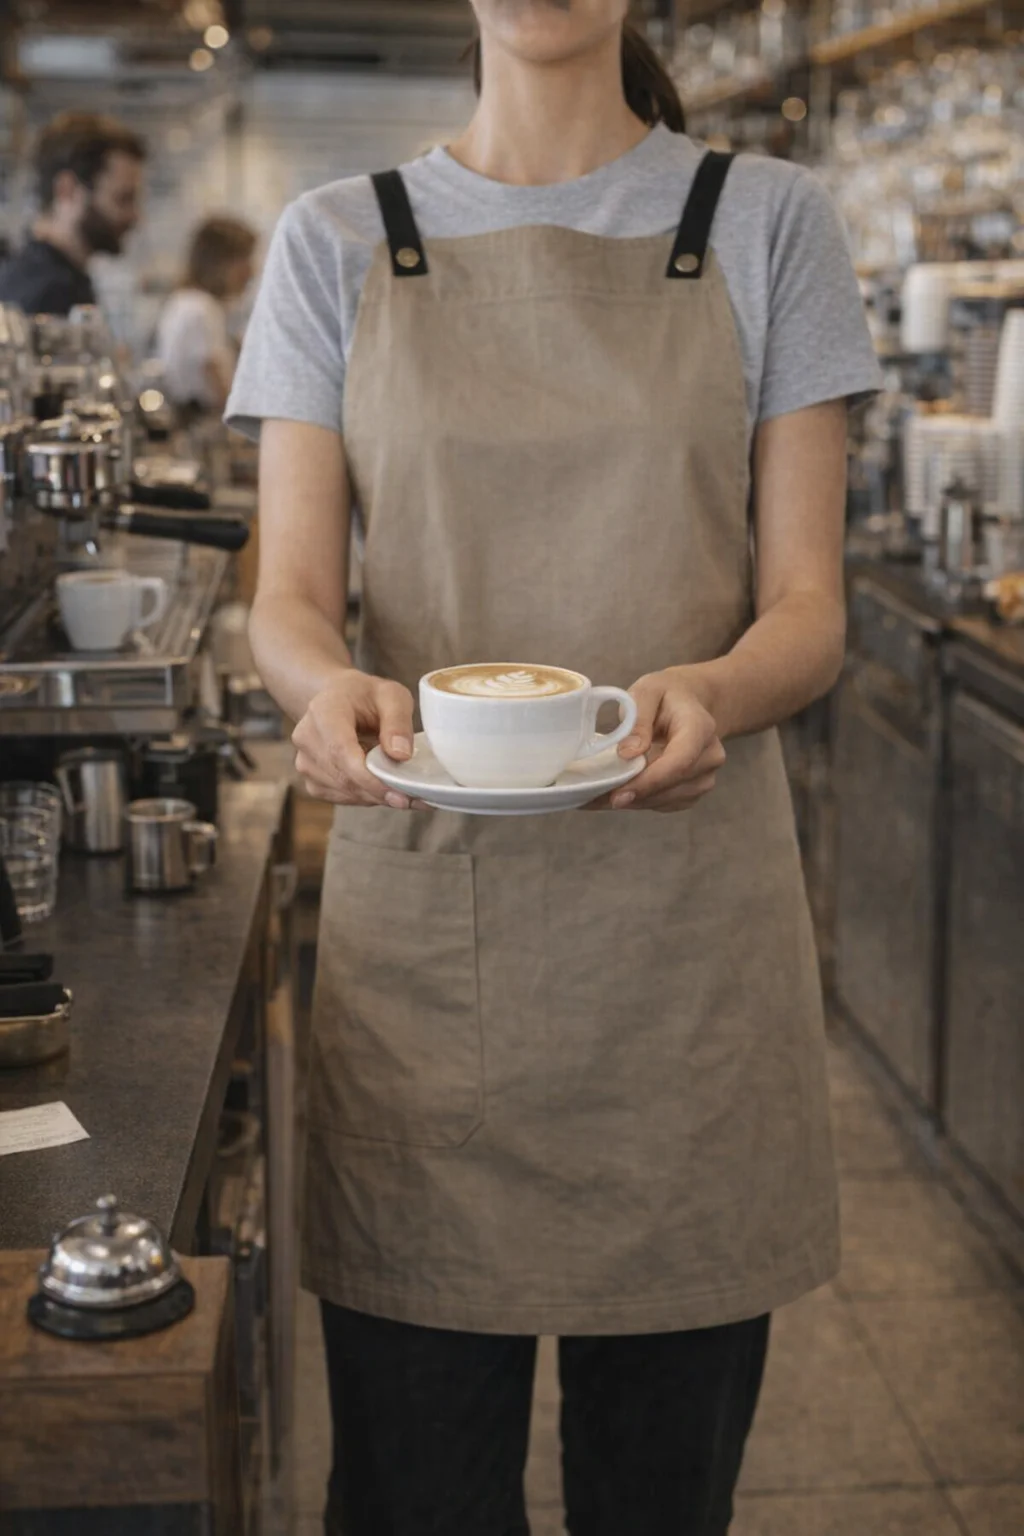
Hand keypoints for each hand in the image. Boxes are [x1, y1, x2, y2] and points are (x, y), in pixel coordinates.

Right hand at [292, 671, 415, 808]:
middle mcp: (307, 737)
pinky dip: (365, 797)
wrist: (335, 698)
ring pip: (344, 791)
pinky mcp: (311, 779)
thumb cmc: (364, 696)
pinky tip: (382, 787)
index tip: (399, 793)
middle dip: (380, 792)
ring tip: (404, 792)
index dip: (369, 777)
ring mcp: (305, 761)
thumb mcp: (391, 695)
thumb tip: (400, 755)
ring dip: (376, 797)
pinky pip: (341, 797)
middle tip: (414, 799)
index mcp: (323, 711)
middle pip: (343, 777)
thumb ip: (398, 721)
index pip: (341, 752)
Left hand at [597, 668, 725, 811]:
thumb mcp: (648, 691)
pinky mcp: (694, 790)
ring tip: (598, 797)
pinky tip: (617, 793)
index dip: (649, 781)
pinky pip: (665, 803)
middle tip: (593, 798)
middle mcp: (710, 756)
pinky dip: (639, 802)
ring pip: (666, 800)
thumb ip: (638, 719)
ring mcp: (705, 776)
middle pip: (671, 785)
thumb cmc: (667, 695)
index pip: (680, 761)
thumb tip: (627, 754)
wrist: (690, 704)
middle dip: (632, 794)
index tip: (618, 794)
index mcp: (700, 727)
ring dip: (632, 801)